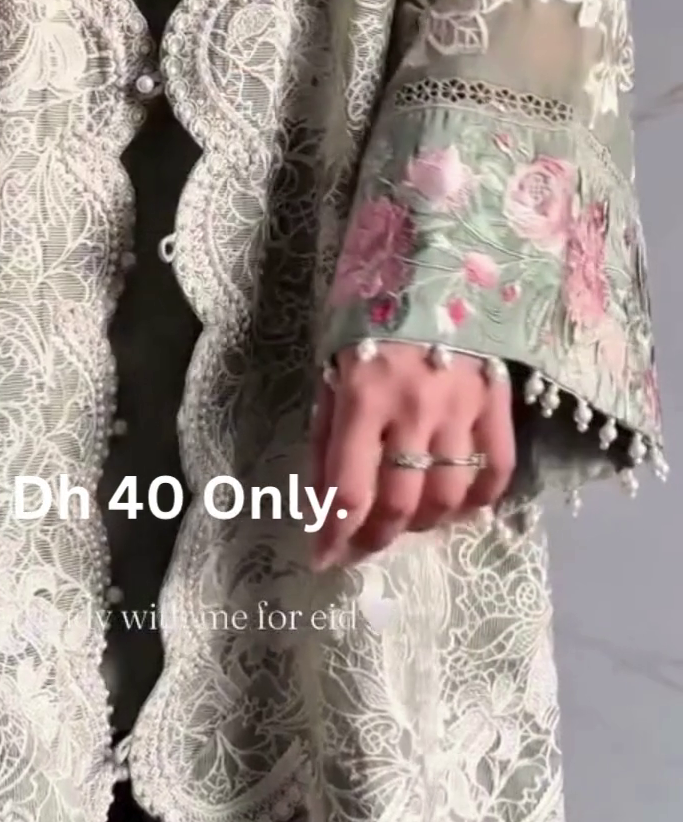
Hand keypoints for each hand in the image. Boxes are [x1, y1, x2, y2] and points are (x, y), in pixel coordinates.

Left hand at [310, 341, 514, 568]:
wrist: (430, 264)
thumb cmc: (367, 320)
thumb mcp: (330, 372)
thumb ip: (327, 438)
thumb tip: (324, 506)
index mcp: (361, 398)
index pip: (349, 491)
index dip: (335, 535)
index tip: (324, 556)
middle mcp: (412, 409)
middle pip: (400, 503)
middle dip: (376, 539)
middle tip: (363, 547)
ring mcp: (460, 408)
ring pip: (448, 497)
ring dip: (423, 524)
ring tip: (406, 522)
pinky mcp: (497, 402)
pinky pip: (497, 470)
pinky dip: (478, 500)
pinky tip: (457, 505)